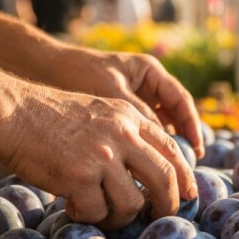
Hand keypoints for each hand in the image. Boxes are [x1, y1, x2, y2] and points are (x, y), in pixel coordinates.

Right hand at [0, 84, 197, 229]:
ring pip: (132, 203)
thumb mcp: (102, 112)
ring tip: (103, 214)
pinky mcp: (79, 177)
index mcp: (131, 118)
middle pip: (164, 179)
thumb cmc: (52, 116)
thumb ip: (127, 134)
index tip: (187, 194)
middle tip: (160, 217)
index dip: (184, 176)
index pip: (172, 150)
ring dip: (120, 217)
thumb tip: (150, 172)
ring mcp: (102, 157)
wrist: (13, 112)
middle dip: (168, 204)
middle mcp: (123, 136)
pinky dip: (88, 216)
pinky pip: (97, 212)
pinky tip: (74, 207)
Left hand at [49, 48, 204, 158]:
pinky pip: (141, 130)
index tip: (196, 150)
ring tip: (169, 171)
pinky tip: (144, 166)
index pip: (180, 100)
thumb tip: (162, 143)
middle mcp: (146, 82)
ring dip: (165, 146)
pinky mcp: (120, 110)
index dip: (192, 126)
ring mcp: (134, 96)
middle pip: (175, 113)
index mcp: (149, 71)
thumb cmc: (77, 73)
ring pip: (159, 124)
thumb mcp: (111, 93)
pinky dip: (145, 147)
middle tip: (187, 165)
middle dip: (183, 140)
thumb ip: (139, 115)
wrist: (43, 67)